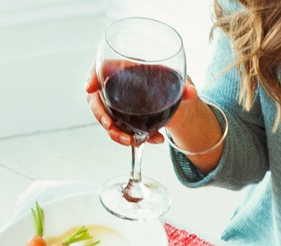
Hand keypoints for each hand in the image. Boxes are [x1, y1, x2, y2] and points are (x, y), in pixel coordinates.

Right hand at [86, 70, 210, 150]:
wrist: (177, 102)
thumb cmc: (172, 83)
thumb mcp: (178, 82)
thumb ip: (185, 87)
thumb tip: (191, 92)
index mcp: (124, 68)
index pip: (101, 68)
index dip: (92, 77)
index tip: (90, 87)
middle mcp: (116, 86)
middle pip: (97, 99)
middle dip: (101, 115)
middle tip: (110, 126)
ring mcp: (117, 105)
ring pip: (106, 119)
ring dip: (116, 133)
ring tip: (133, 141)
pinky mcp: (123, 120)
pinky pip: (120, 131)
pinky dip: (133, 139)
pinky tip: (153, 140)